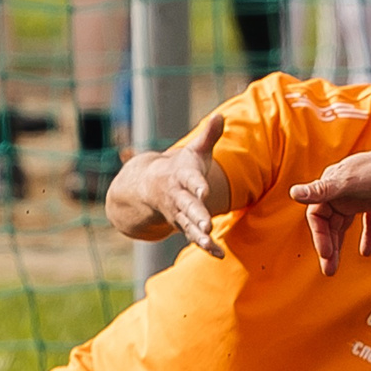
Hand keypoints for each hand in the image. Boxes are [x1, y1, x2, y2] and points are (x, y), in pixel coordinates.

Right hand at [134, 114, 228, 257]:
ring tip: (210, 245)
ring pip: (189, 226)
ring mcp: (180, 214)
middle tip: (206, 223)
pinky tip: (219, 254)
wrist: (150, 187)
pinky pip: (194, 237)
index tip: (203, 190)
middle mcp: (179, 197)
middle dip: (197, 214)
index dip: (196, 184)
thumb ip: (208, 136)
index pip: (190, 180)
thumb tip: (220, 116)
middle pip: (188, 206)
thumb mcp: (194, 151)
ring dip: (199, 236)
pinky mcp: (184, 226)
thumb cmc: (180, 167)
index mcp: (182, 176)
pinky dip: (206, 246)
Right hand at [288, 151, 370, 274]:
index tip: (325, 253)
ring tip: (336, 267)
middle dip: (328, 247)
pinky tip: (366, 252)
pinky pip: (367, 223)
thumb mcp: (348, 182)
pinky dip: (366, 236)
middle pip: (329, 225)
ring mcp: (358, 198)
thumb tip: (293, 193)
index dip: (319, 236)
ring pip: (344, 226)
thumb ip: (321, 191)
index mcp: (331, 186)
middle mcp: (341, 193)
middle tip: (329, 270)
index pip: (316, 216)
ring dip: (340, 245)